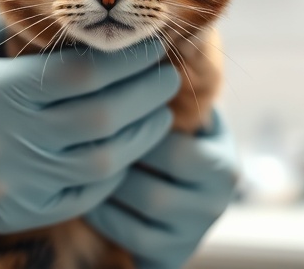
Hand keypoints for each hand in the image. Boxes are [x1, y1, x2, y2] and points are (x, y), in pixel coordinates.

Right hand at [0, 2, 179, 255]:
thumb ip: (5, 18)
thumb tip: (65, 12)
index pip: (82, 74)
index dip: (125, 58)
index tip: (148, 43)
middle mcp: (4, 142)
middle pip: (103, 119)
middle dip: (147, 94)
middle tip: (167, 75)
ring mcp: (10, 184)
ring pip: (102, 163)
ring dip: (140, 136)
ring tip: (155, 112)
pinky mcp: (12, 213)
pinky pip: (81, 197)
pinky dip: (111, 174)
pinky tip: (121, 149)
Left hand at [85, 112, 236, 268]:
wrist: (180, 206)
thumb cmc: (173, 146)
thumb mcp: (185, 123)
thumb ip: (173, 98)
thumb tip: (150, 55)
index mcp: (222, 165)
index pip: (173, 149)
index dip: (135, 131)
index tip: (105, 113)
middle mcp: (215, 203)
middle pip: (152, 185)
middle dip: (115, 162)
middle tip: (82, 142)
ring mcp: (193, 234)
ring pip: (136, 209)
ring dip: (105, 185)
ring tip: (81, 161)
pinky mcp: (171, 255)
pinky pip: (128, 236)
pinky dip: (102, 212)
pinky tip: (86, 190)